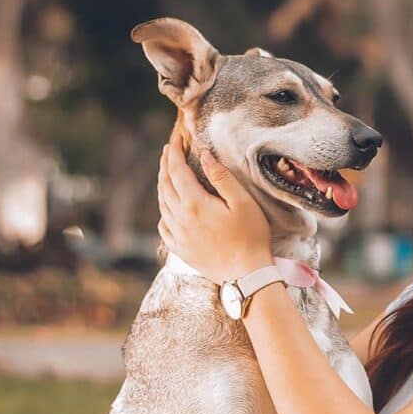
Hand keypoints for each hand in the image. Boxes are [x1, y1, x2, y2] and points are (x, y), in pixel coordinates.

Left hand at [157, 133, 273, 283]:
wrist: (246, 275)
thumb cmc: (250, 236)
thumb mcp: (242, 201)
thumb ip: (221, 176)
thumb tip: (203, 155)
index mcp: (194, 204)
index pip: (177, 170)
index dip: (174, 152)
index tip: (176, 138)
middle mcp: (180, 219)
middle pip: (165, 185)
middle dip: (165, 164)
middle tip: (168, 149)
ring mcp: (178, 236)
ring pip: (162, 205)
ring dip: (163, 185)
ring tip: (167, 173)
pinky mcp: (181, 250)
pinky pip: (164, 227)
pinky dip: (164, 212)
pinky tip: (168, 209)